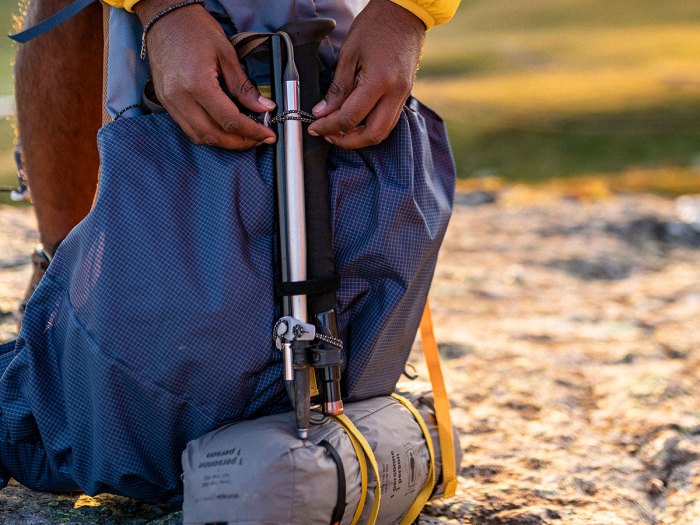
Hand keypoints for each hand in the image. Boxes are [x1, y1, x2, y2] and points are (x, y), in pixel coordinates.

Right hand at [135, 0, 275, 148]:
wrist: (165, 17)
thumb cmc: (194, 29)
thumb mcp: (227, 54)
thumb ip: (245, 87)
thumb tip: (264, 108)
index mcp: (197, 84)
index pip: (230, 120)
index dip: (252, 132)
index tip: (267, 135)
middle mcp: (180, 97)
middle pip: (213, 135)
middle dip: (239, 143)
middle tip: (258, 139)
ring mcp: (170, 102)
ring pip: (199, 137)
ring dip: (223, 142)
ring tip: (243, 137)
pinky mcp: (165, 102)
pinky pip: (188, 128)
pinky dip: (208, 134)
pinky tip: (223, 128)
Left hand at [307, 0, 425, 148]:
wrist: (405, 12)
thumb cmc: (376, 25)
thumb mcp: (349, 53)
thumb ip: (337, 88)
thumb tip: (323, 111)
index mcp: (378, 82)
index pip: (350, 117)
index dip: (329, 126)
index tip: (315, 127)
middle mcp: (395, 93)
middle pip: (372, 135)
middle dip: (347, 141)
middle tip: (327, 135)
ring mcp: (403, 95)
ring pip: (383, 131)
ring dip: (360, 137)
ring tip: (339, 130)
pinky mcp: (405, 93)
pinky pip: (389, 120)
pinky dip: (371, 126)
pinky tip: (356, 120)